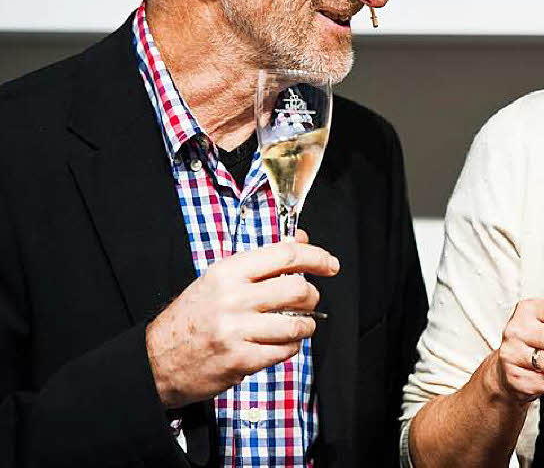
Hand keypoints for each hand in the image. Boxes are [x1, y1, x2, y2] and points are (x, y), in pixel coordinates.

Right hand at [145, 229, 338, 407]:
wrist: (156, 359)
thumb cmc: (192, 316)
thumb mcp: (220, 278)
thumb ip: (261, 260)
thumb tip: (299, 240)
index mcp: (229, 272)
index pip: (285, 255)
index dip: (316, 257)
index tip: (330, 264)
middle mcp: (234, 298)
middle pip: (297, 289)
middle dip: (313, 296)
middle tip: (310, 300)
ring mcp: (237, 331)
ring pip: (297, 324)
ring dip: (306, 325)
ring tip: (299, 325)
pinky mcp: (240, 360)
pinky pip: (285, 352)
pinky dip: (291, 348)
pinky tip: (281, 343)